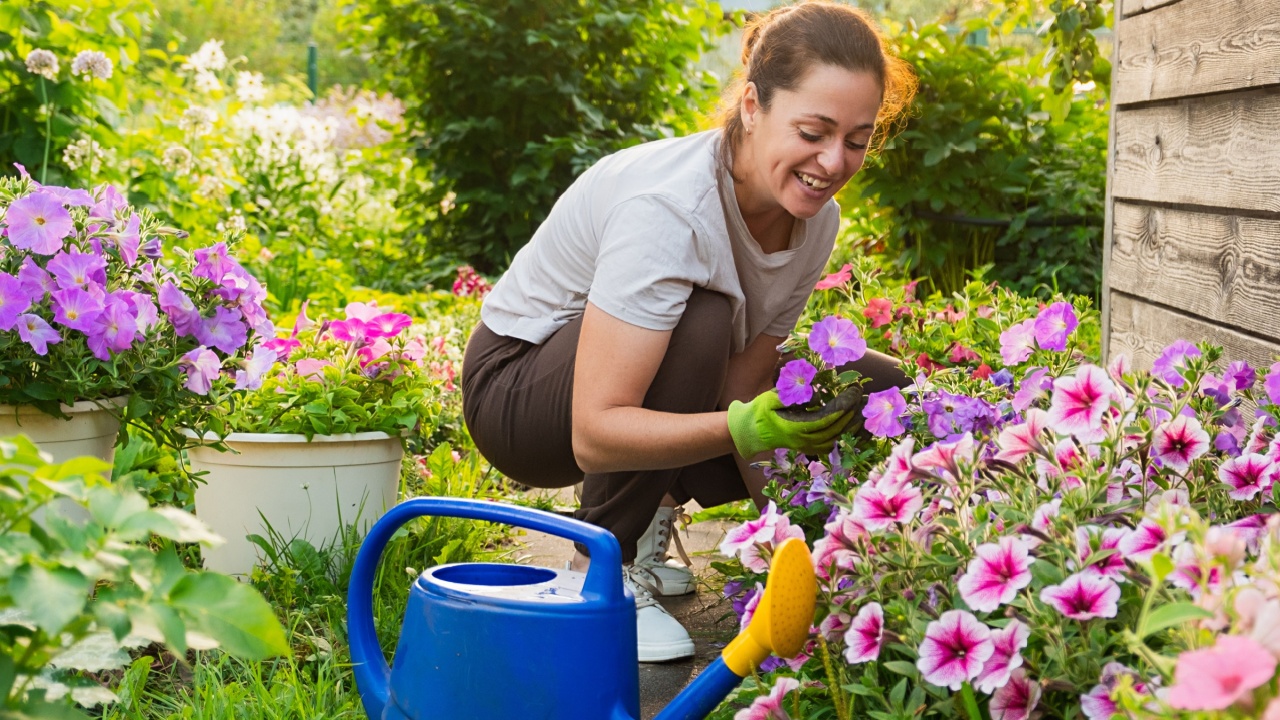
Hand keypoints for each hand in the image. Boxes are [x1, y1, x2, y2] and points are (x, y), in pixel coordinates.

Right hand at [726, 390, 854, 457]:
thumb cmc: (757, 413)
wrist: (748, 432)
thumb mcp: (769, 399)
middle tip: (859, 400)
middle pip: (832, 431)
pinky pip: (826, 446)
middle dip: (848, 416)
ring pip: (832, 441)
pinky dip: (839, 438)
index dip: (840, 409)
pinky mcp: (804, 447)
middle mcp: (802, 441)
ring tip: (858, 414)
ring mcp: (803, 446)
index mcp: (794, 428)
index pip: (824, 420)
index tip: (852, 396)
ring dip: (847, 429)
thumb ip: (790, 397)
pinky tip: (847, 429)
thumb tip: (813, 394)